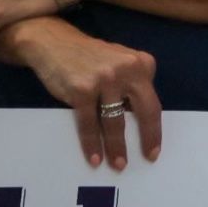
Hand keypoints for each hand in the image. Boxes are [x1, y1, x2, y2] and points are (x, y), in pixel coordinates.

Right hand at [1, 20, 161, 169]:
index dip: (154, 129)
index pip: (153, 103)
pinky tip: (94, 157)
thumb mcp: (119, 63)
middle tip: (146, 159)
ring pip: (115, 121)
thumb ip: (132, 85)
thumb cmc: (89, 57)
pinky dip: (91, 143)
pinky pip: (89, 124)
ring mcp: (104, 79)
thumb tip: (139, 121)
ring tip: (117, 164)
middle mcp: (128, 69)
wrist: (52, 42)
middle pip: (144, 111)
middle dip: (146, 139)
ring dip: (116, 147)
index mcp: (142, 63)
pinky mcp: (81, 89)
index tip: (154, 149)